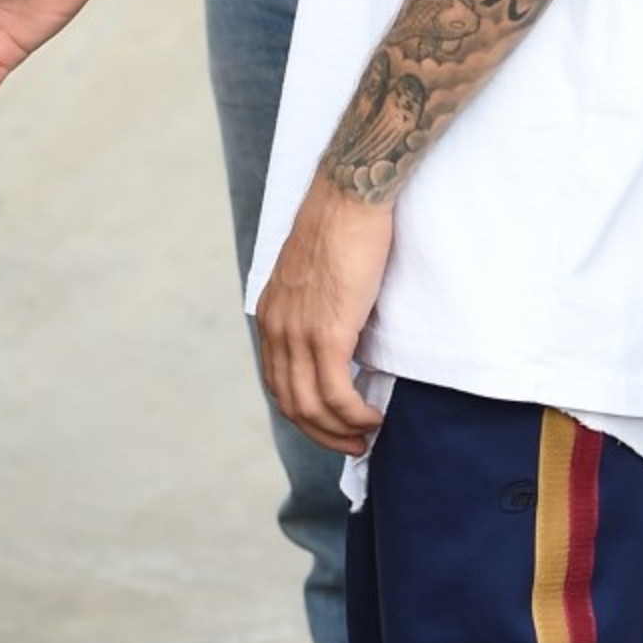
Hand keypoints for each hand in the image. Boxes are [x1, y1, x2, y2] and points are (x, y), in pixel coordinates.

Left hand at [255, 175, 393, 452]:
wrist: (348, 198)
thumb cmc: (341, 226)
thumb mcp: (314, 274)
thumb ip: (315, 306)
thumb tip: (339, 333)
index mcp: (271, 315)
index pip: (277, 382)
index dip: (303, 412)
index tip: (330, 423)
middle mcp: (277, 329)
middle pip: (290, 403)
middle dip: (321, 432)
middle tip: (352, 444)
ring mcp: (299, 333)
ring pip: (312, 406)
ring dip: (340, 430)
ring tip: (366, 435)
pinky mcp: (327, 333)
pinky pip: (337, 394)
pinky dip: (355, 415)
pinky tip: (372, 416)